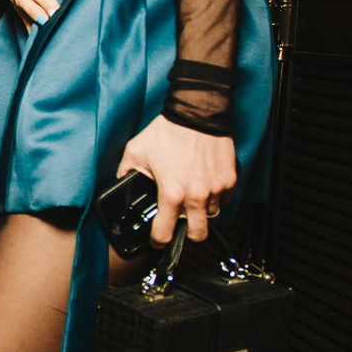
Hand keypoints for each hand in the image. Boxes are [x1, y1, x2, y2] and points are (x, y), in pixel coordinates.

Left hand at [117, 114, 236, 244]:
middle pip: (197, 235)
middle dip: (186, 233)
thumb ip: (126, 173)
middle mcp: (196, 196)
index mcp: (171, 193)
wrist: (197, 112)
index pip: (165, 234)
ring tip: (191, 196)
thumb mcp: (136, 151)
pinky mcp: (229, 180)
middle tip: (179, 222)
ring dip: (201, 211)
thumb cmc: (169, 130)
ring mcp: (216, 189)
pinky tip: (204, 185)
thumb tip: (122, 185)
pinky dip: (215, 198)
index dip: (158, 240)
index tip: (157, 238)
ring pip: (211, 216)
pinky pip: (224, 200)